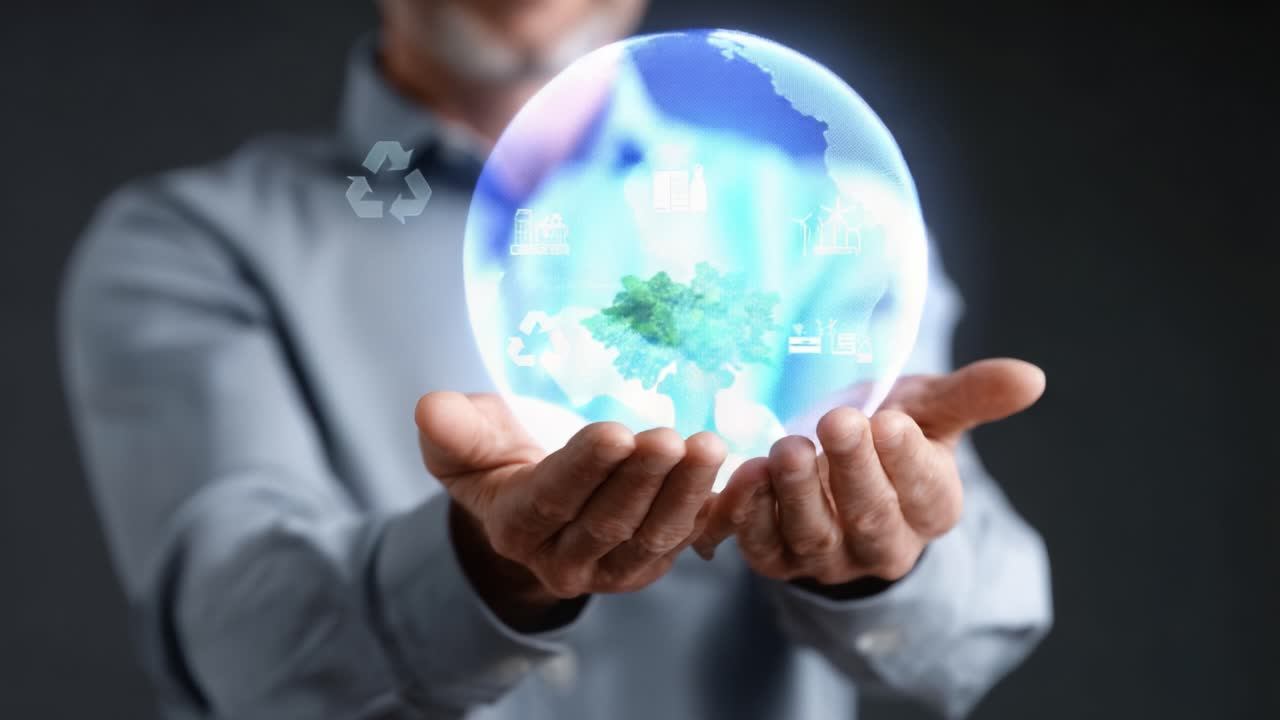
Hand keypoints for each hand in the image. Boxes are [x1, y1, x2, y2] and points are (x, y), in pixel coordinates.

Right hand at [416, 392, 726, 628]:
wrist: (535, 501)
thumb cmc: (500, 459)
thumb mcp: (469, 442)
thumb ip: (454, 430)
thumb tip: (431, 408)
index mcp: (515, 528)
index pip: (553, 499)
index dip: (586, 469)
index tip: (616, 432)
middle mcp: (563, 560)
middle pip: (609, 522)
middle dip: (643, 479)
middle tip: (670, 436)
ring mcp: (612, 568)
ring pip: (653, 537)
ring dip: (685, 493)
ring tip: (708, 448)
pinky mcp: (651, 562)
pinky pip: (686, 541)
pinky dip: (711, 510)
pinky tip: (732, 475)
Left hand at [693, 358, 1044, 593]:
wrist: (833, 468)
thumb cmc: (888, 431)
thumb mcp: (928, 409)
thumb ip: (972, 395)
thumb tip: (1031, 377)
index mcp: (931, 507)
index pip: (925, 491)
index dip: (906, 460)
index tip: (891, 422)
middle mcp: (882, 543)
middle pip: (872, 518)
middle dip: (854, 471)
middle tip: (837, 422)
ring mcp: (827, 557)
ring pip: (814, 536)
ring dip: (797, 494)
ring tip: (787, 448)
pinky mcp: (776, 559)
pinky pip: (761, 546)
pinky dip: (749, 515)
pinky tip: (745, 475)